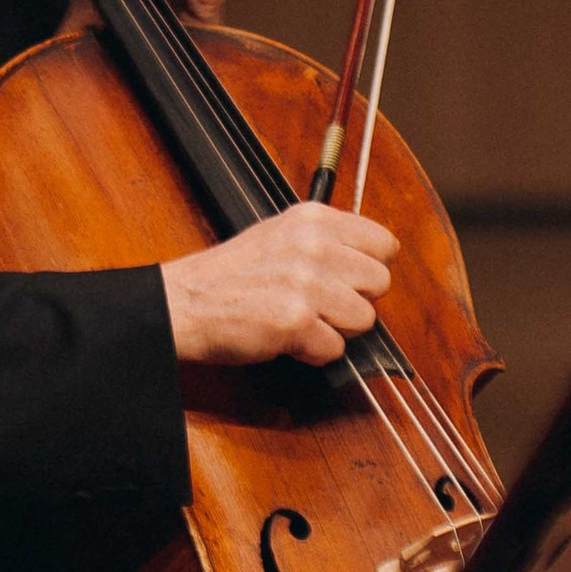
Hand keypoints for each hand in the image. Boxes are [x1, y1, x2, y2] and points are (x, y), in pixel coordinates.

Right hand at [159, 203, 395, 365]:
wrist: (186, 303)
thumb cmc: (231, 276)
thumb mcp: (280, 235)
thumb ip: (326, 241)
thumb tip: (369, 262)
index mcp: (314, 219)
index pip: (384, 243)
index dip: (368, 267)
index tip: (348, 279)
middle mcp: (315, 245)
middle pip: (379, 283)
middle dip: (355, 300)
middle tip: (320, 304)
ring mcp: (308, 283)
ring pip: (363, 319)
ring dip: (335, 329)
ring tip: (301, 320)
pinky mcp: (297, 320)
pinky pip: (335, 349)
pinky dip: (313, 352)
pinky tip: (287, 337)